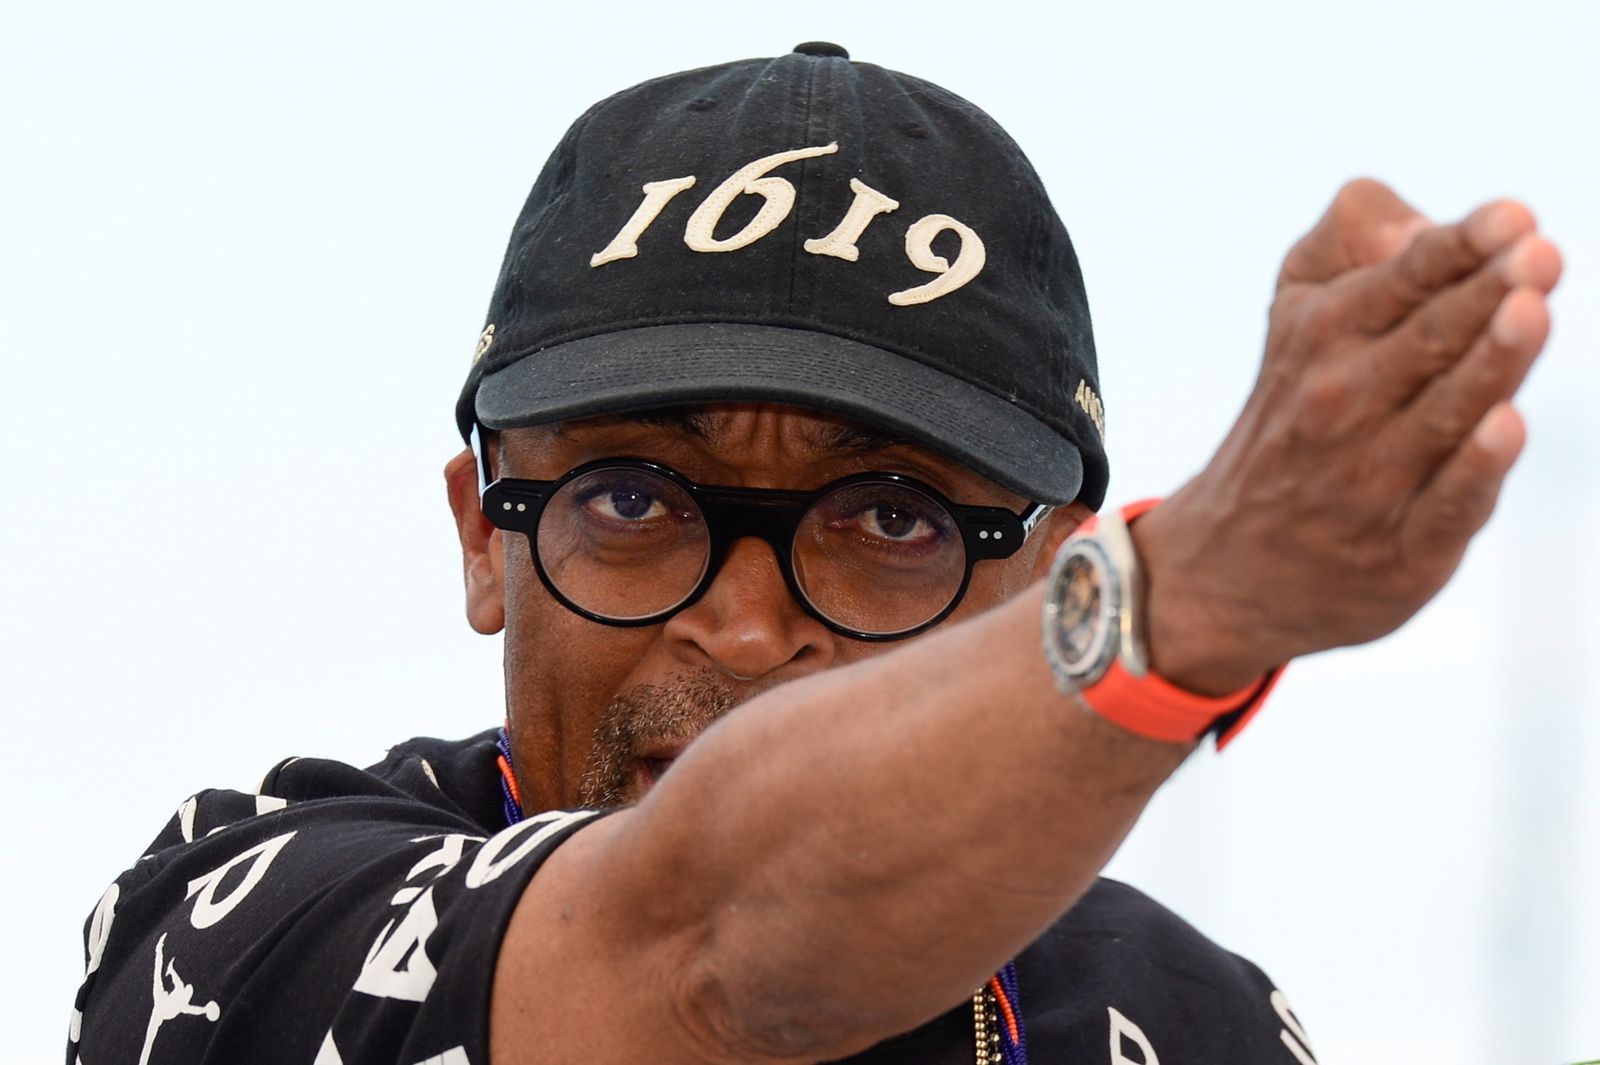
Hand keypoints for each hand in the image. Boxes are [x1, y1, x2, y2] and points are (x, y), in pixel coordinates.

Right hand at [1131, 179, 1562, 695]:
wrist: (1229, 564)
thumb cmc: (1296, 413)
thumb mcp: (1298, 306)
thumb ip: (1352, 236)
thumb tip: (1421, 224)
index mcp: (1323, 331)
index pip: (1404, 277)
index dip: (1461, 244)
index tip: (1511, 215)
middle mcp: (1343, 401)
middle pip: (1431, 338)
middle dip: (1486, 292)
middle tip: (1538, 251)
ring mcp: (1372, 478)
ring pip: (1445, 414)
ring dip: (1490, 364)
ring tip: (1531, 310)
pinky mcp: (1403, 548)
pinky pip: (1444, 504)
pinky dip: (1473, 469)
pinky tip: (1505, 427)